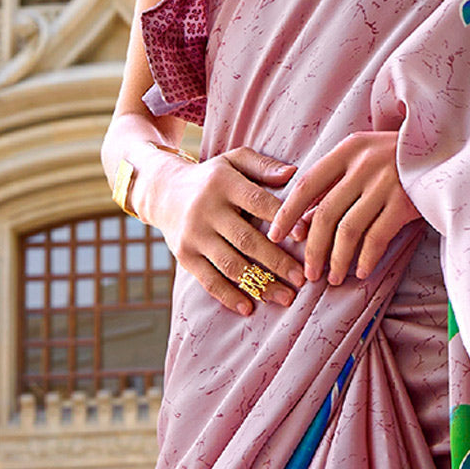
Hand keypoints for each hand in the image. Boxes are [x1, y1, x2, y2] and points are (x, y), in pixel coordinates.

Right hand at [139, 146, 306, 315]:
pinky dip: (229, 296)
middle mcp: (206, 210)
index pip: (258, 202)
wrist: (162, 191)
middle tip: (303, 279)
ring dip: (260, 284)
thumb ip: (263, 166)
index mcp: (224, 183)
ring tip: (286, 297)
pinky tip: (249, 308)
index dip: (283, 220)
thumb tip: (294, 173)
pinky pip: (209, 280)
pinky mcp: (184, 256)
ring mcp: (194, 235)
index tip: (306, 237)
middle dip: (277, 262)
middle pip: (247, 240)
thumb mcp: (234, 160)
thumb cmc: (213, 177)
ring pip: (231, 265)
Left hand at [267, 131, 419, 285]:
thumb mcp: (366, 157)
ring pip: (349, 230)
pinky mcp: (406, 202)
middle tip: (309, 273)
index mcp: (349, 149)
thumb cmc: (402, 159)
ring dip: (337, 259)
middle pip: (325, 213)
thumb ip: (336, 181)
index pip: (307, 184)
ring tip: (332, 278)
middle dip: (313, 249)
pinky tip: (361, 271)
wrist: (450, 153)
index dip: (288, 213)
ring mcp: (387, 183)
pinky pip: (377, 237)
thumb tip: (303, 221)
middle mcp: (364, 164)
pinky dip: (366, 258)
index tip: (275, 236)